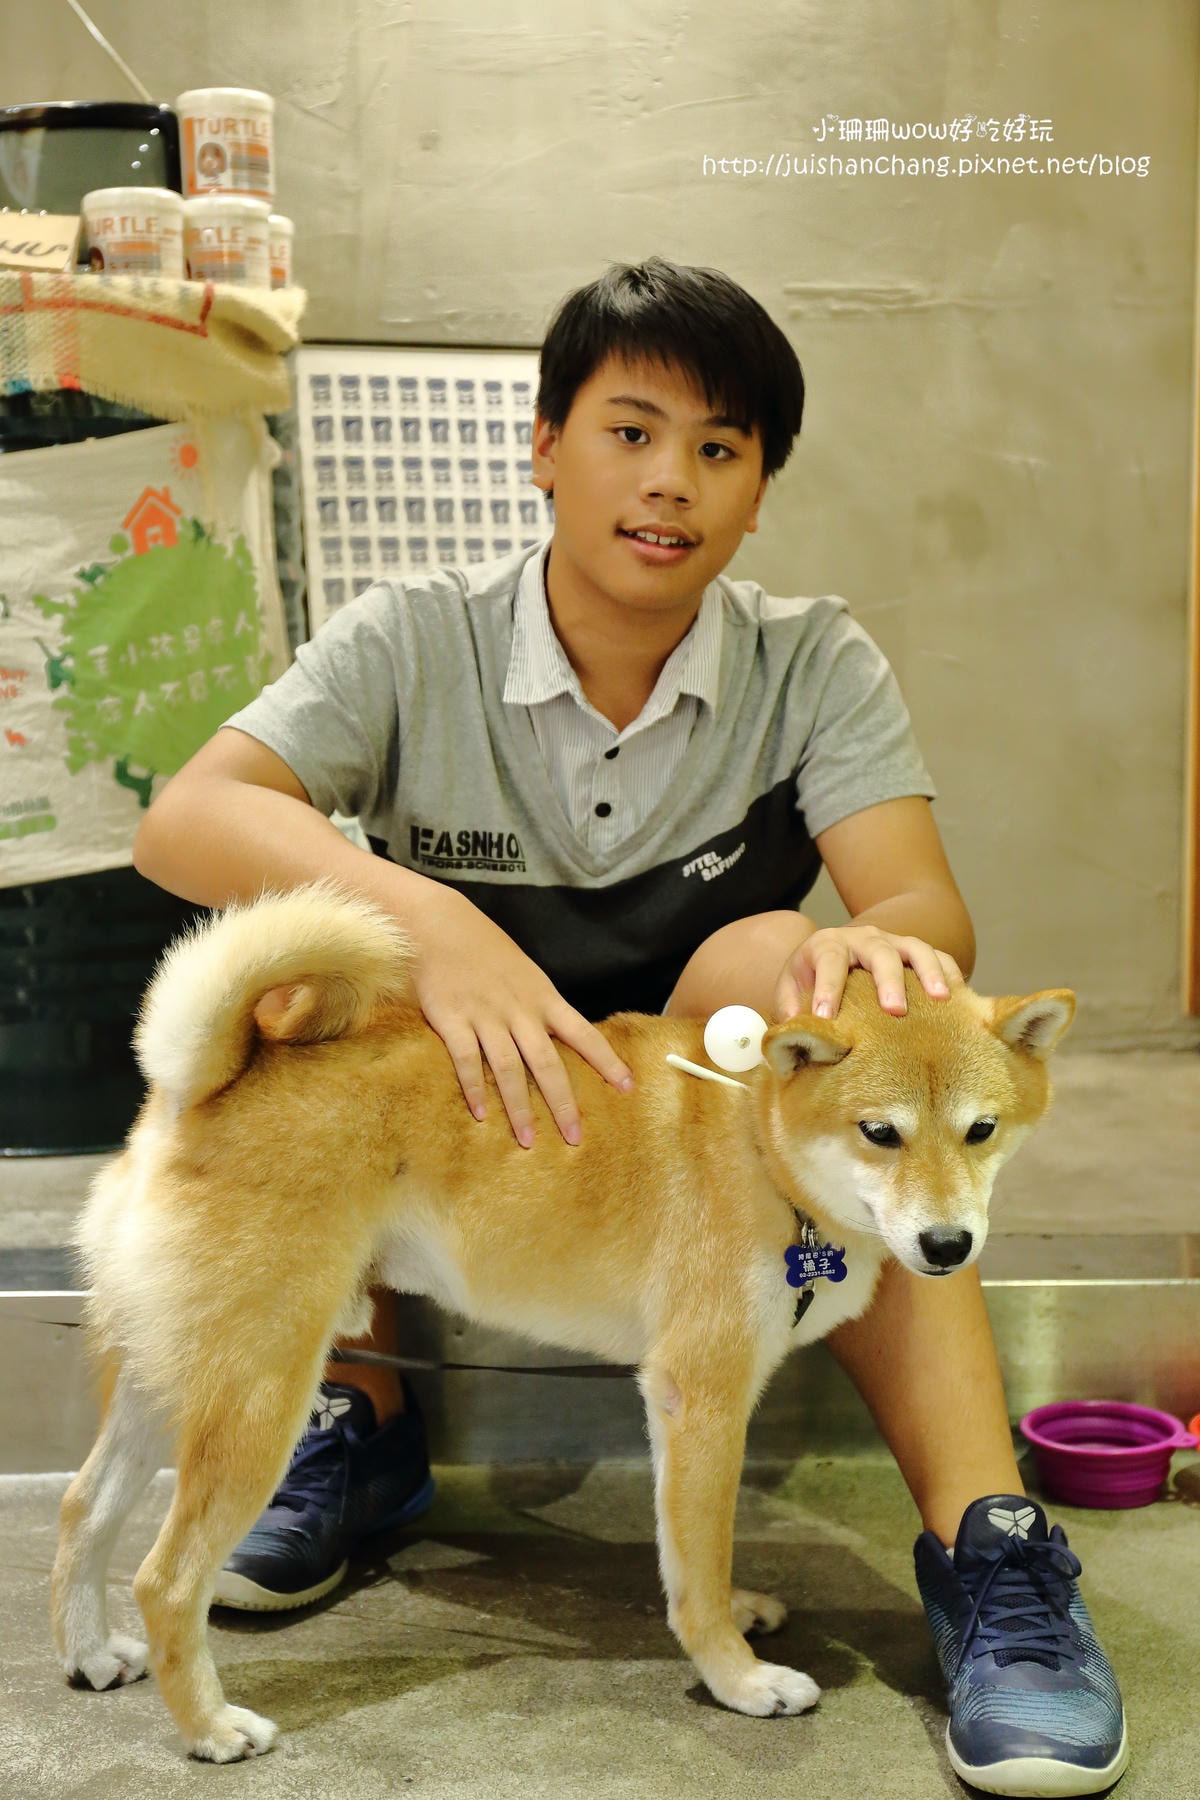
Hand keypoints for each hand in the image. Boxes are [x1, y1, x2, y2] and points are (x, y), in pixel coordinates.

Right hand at [405, 885, 633, 1146]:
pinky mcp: (452, 1020)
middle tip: (575, 1138)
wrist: (441, 926)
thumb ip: (541, 1007)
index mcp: (543, 998)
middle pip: (547, 1063)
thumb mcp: (526, 974)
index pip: (583, 1033)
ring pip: (508, 1068)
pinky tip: (481, 1114)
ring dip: (519, 1107)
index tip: (627, 1087)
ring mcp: (485, 1016)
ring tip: (528, 1140)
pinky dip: (473, 1088)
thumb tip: (562, 1038)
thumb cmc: (486, 951)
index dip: (606, 1061)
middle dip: (564, 1102)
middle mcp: (519, 1011)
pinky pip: (465, 1060)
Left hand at [774, 924, 962, 1020]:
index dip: (827, 987)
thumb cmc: (811, 980)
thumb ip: (790, 1009)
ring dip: (929, 972)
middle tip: (895, 1010)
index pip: (828, 960)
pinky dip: (950, 973)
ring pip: (915, 949)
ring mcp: (892, 942)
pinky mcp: (915, 953)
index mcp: (826, 945)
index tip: (825, 1017)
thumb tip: (797, 1034)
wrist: (835, 953)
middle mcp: (862, 938)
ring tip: (940, 999)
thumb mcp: (792, 989)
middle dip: (887, 981)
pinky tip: (960, 997)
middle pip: (878, 952)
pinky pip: (939, 957)